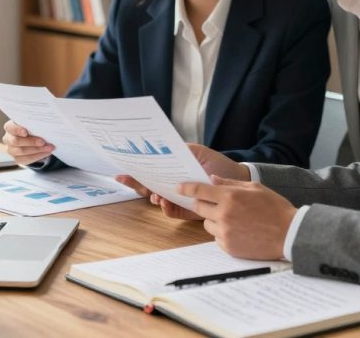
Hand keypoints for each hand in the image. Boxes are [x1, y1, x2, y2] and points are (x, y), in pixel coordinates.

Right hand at [2, 120, 53, 165]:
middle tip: (43, 142)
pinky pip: (27, 159)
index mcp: (10, 127)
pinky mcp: (17, 158)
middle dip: (31, 142)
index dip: (17, 130)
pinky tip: (46, 152)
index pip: (10, 127)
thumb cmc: (31, 129)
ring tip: (49, 147)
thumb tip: (45, 124)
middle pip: (16, 141)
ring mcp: (11, 150)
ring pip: (22, 151)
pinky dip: (38, 155)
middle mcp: (8, 139)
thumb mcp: (32, 124)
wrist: (32, 140)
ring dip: (37, 149)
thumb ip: (35, 124)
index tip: (25, 132)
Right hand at [115, 143, 248, 218]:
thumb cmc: (217, 164)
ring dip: (152, 196)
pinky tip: (164, 202)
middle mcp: (173, 184)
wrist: (236, 180)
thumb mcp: (196, 152)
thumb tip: (159, 147)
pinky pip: (172, 212)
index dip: (136, 169)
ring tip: (154, 194)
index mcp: (173, 170)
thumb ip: (179, 150)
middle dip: (136, 183)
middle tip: (124, 178)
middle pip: (149, 185)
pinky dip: (166, 208)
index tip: (123, 167)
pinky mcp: (188, 210)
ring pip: (158, 199)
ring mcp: (179, 198)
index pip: (151, 170)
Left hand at [177, 175, 296, 259]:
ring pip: (207, 224)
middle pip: (199, 207)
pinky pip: (216, 238)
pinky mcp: (229, 247)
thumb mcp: (254, 188)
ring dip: (213, 219)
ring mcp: (225, 233)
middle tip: (213, 203)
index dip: (187, 188)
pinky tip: (239, 230)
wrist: (289, 233)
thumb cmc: (274, 207)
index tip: (179, 187)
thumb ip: (230, 184)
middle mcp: (224, 215)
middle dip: (202, 203)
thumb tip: (211, 179)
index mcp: (230, 197)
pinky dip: (222, 233)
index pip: (199, 190)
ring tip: (233, 218)